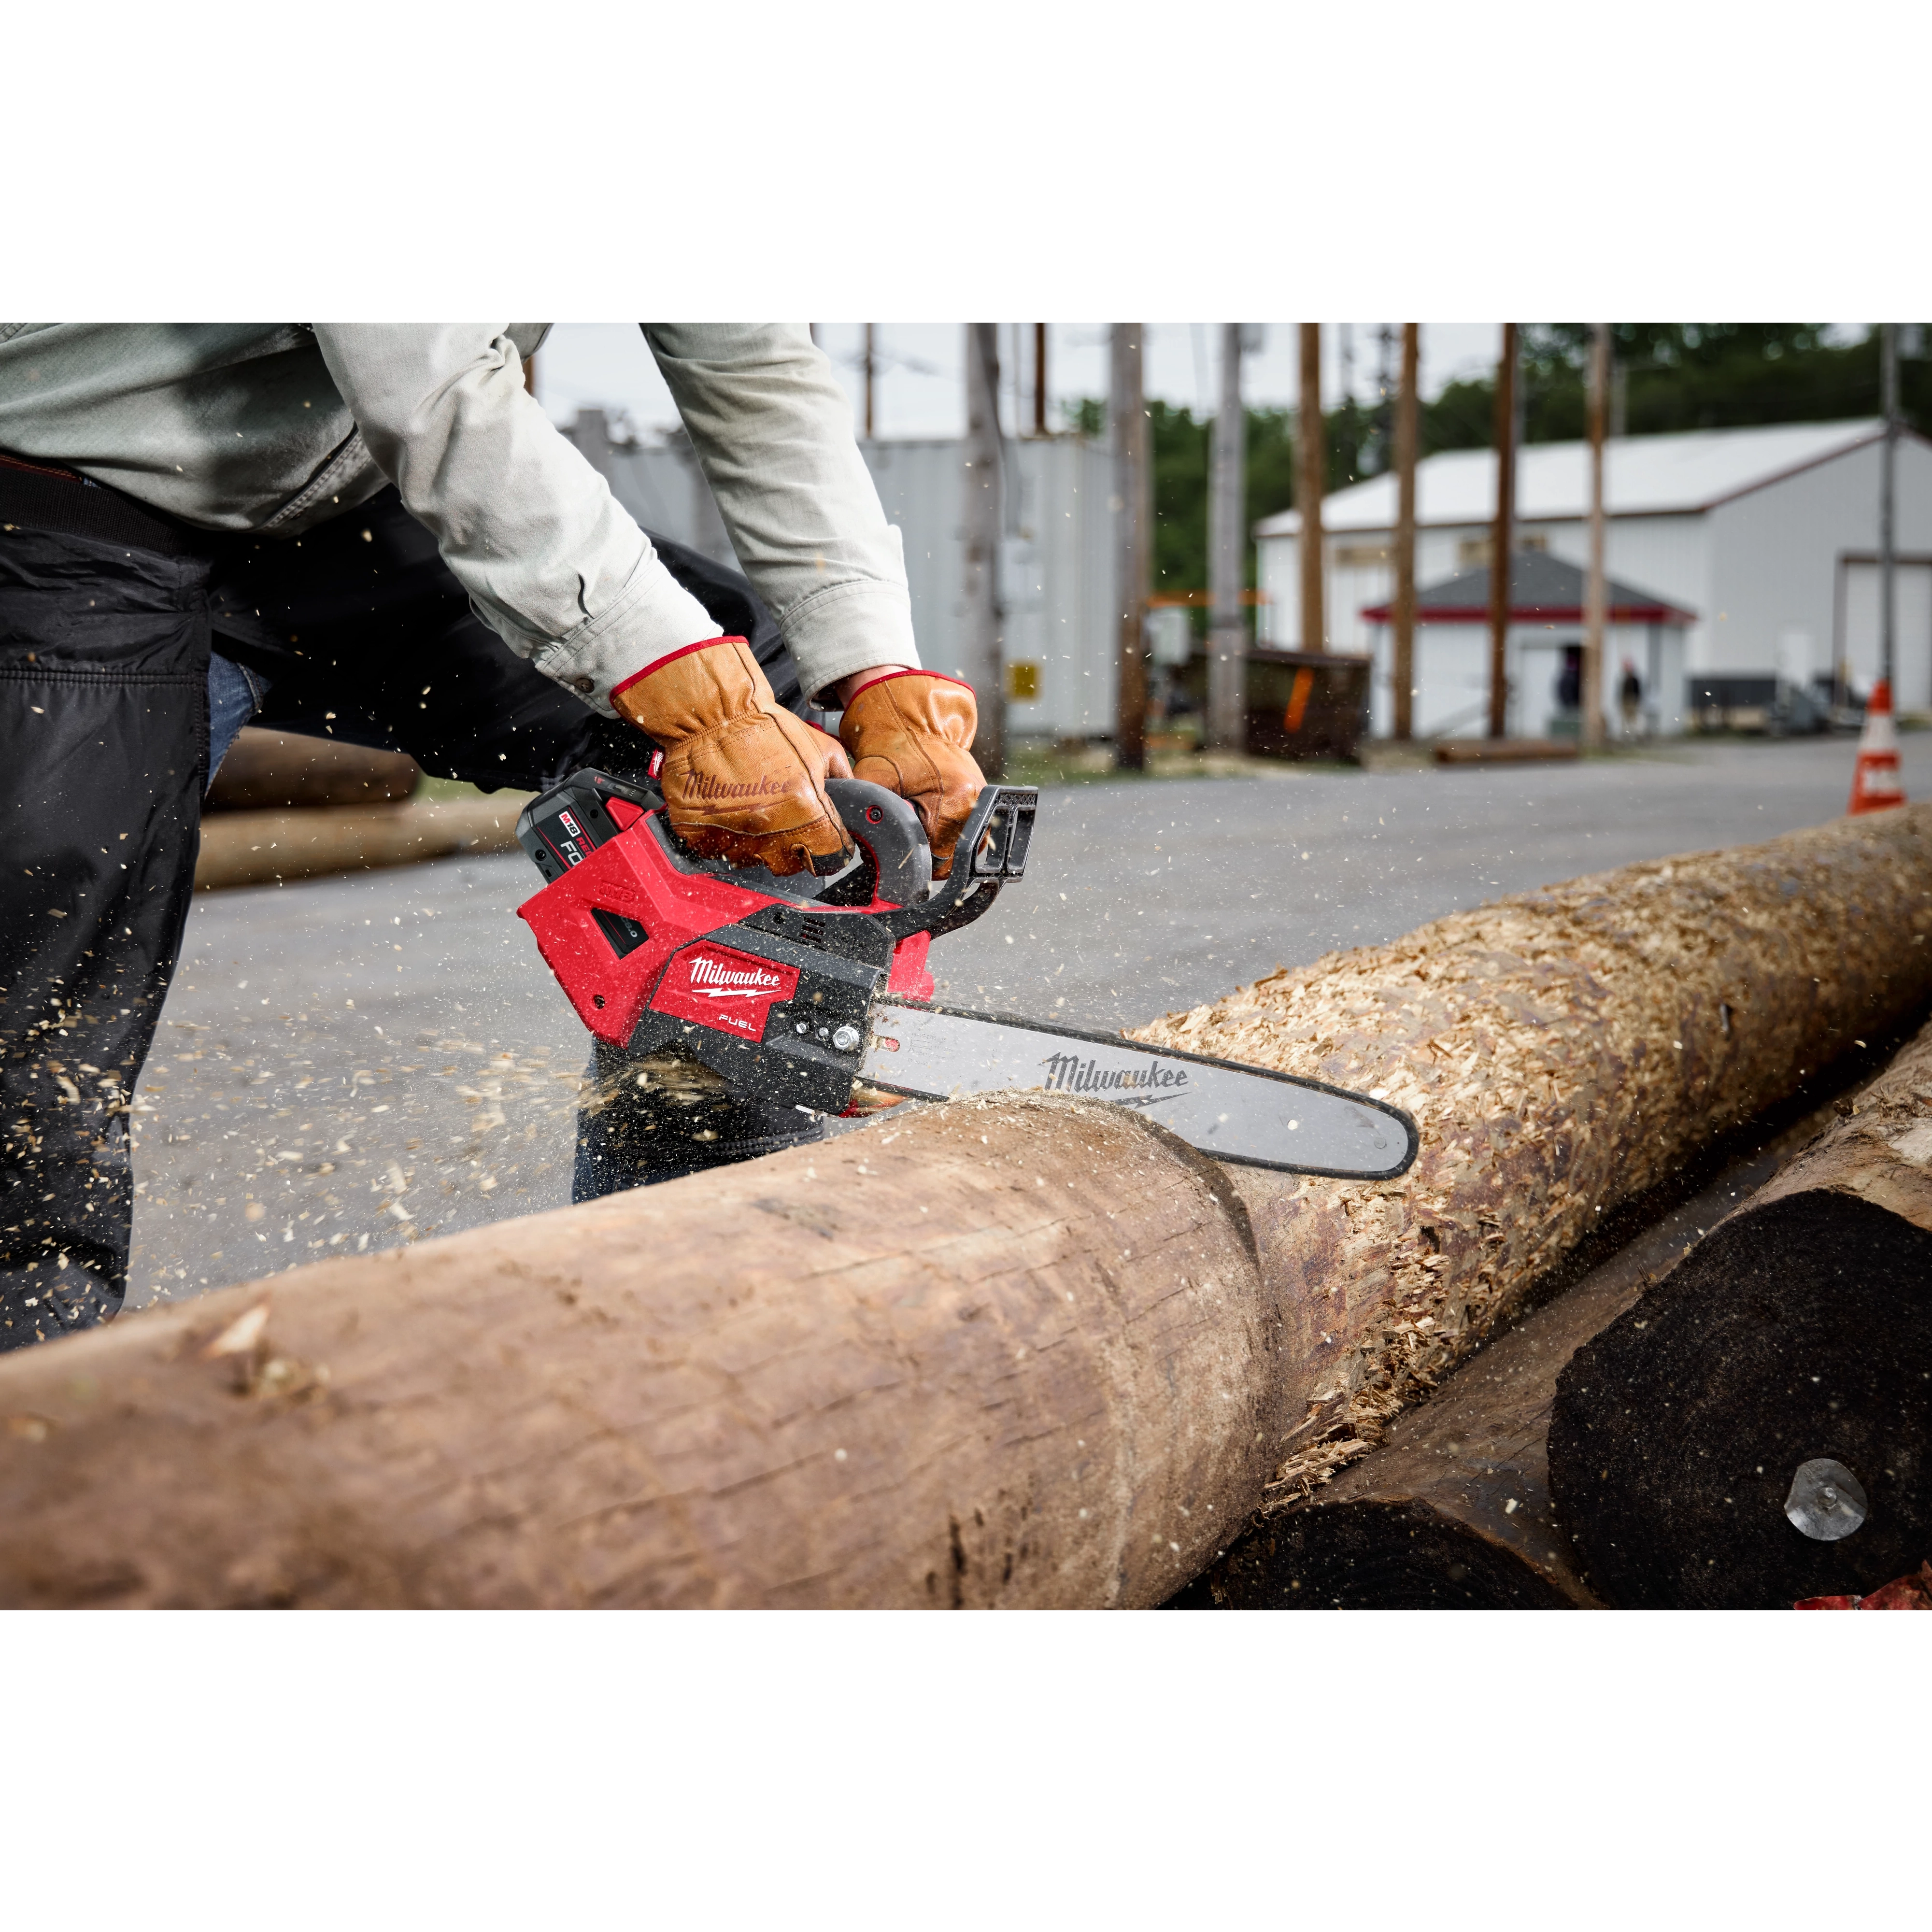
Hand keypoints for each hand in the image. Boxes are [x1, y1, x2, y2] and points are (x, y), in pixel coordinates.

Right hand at [612, 638, 853, 876]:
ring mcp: (732, 833)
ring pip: (751, 861)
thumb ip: (842, 775)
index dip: (829, 848)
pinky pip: (715, 849)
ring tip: (751, 812)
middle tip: (784, 824)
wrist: (713, 713)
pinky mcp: (699, 831)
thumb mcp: (820, 745)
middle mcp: (769, 829)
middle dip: (791, 850)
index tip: (823, 841)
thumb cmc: (763, 726)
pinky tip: (726, 812)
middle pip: (789, 866)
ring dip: (754, 844)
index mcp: (804, 811)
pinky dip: (721, 837)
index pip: (829, 855)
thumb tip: (853, 795)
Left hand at [837, 671, 983, 875]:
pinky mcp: (981, 793)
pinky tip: (931, 816)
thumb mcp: (872, 780)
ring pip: (963, 844)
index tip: (901, 851)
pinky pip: (968, 827)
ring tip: (920, 823)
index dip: (916, 859)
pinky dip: (950, 829)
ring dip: (941, 841)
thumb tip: (855, 841)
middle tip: (908, 835)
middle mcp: (975, 800)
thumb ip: (864, 813)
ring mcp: (981, 797)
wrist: (912, 716)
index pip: (939, 857)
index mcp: (954, 799)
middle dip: (929, 851)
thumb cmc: (893, 743)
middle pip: (954, 854)